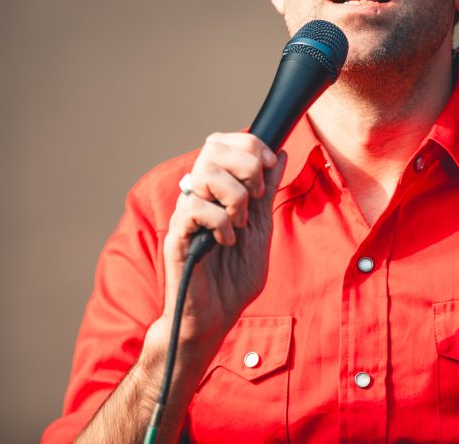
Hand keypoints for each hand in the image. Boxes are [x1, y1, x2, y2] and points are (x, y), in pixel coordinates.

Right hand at [160, 132, 287, 345]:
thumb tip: (280, 155)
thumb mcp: (261, 227)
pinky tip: (226, 241)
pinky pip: (195, 207)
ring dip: (234, 195)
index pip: (221, 141)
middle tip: (255, 197)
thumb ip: (267, 191)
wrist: (217, 316)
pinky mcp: (177, 235)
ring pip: (205, 172)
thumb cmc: (234, 277)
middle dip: (246, 165)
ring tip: (239, 222)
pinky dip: (220, 222)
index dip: (249, 144)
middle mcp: (198, 195)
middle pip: (212, 147)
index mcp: (216, 190)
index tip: (270, 164)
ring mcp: (185, 214)